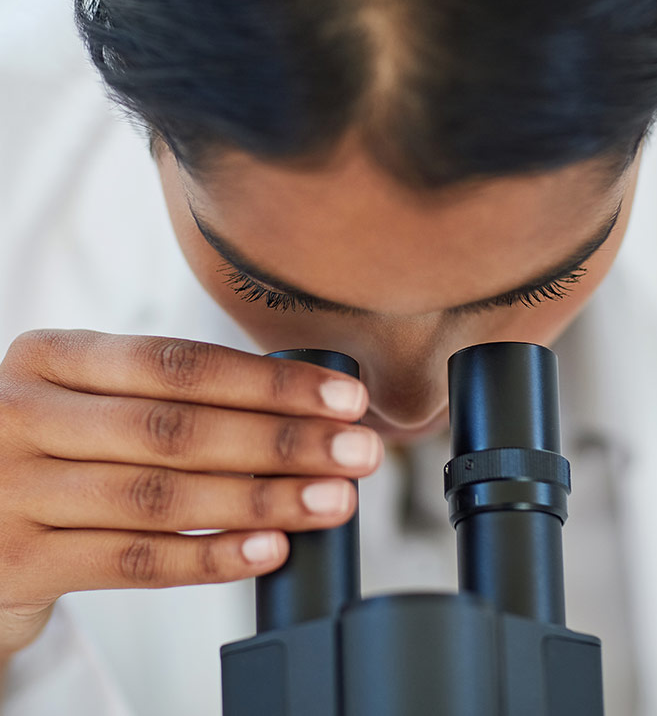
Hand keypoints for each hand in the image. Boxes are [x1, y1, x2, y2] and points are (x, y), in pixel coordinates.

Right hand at [0, 330, 380, 657]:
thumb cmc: (59, 448)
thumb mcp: (94, 402)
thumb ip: (174, 400)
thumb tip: (305, 413)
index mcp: (53, 358)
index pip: (180, 363)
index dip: (271, 382)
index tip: (346, 399)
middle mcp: (24, 414)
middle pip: (177, 428)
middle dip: (282, 441)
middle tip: (358, 452)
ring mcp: (12, 491)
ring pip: (162, 496)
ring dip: (261, 501)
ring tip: (332, 501)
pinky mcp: (19, 562)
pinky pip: (133, 562)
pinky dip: (209, 558)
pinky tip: (268, 550)